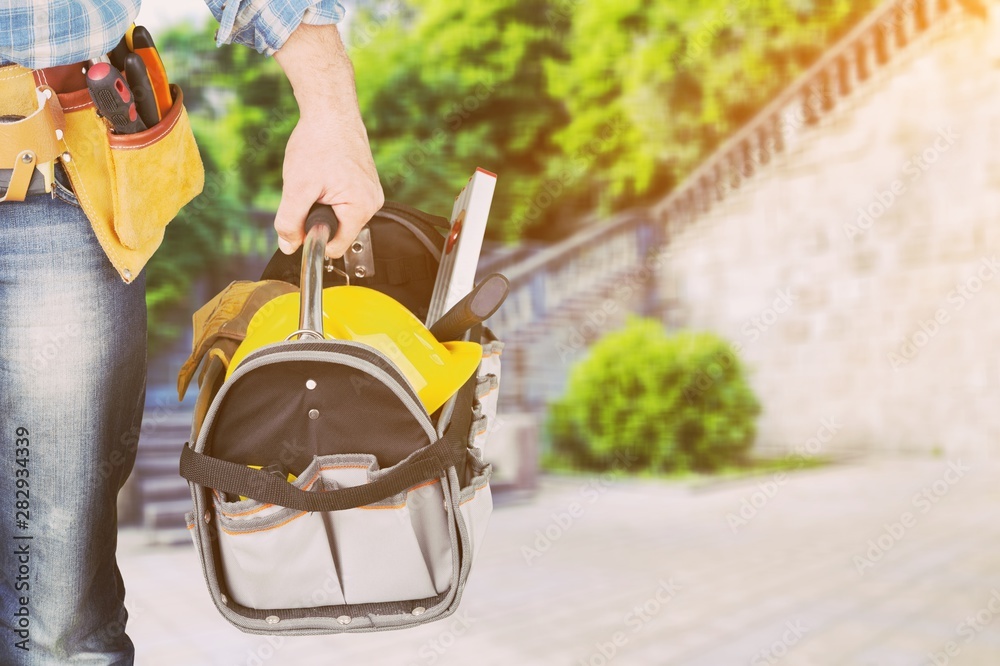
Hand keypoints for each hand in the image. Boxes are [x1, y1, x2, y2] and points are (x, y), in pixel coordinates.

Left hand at [273, 24, 383, 257]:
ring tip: (317, 178)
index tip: (300, 218)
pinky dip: (329, 194)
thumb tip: (288, 246)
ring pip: (339, 217)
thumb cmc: (318, 143)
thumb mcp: (297, 187)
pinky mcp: (367, 185)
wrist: (330, 110)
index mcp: (361, 209)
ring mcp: (372, 194)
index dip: (312, 238)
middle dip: (317, 217)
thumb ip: (290, 222)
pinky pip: (344, 203)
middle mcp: (373, 204)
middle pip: (337, 232)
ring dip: (322, 204)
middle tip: (309, 190)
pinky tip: (324, 174)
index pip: (335, 247)